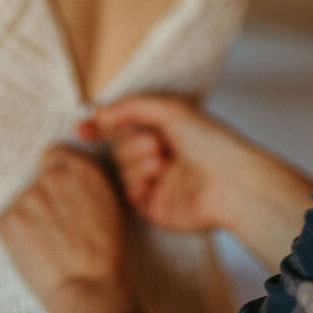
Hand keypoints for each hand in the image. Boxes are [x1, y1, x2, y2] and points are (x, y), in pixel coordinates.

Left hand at [0, 146, 139, 312]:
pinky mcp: (8, 219)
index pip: (54, 155)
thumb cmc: (107, 255)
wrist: (91, 290)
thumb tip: (65, 176)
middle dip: (42, 199)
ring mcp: (28, 196)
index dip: (55, 175)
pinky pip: (7, 221)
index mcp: (82, 168)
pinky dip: (15, 235)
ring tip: (47, 245)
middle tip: (55, 229)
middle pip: (36, 180)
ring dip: (29, 218)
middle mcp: (53, 176)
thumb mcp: (109, 205)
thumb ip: (86, 183)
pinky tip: (34, 252)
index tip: (57, 194)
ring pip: (22, 203)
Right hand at [90, 97, 312, 273]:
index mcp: (164, 129)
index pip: (124, 125)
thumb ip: (131, 106)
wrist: (230, 182)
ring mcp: (156, 181)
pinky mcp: (154, 206)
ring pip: (122, 169)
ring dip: (137, 161)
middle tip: (155, 143)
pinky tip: (153, 180)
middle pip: (119, 146)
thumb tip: (100, 111)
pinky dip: (137, 183)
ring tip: (162, 161)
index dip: (101, 126)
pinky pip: (129, 192)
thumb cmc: (210, 142)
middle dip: (131, 142)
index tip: (82, 127)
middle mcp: (158, 154)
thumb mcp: (170, 109)